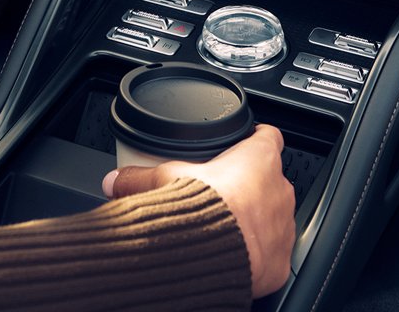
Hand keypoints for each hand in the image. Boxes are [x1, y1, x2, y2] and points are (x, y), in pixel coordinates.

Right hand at [104, 125, 294, 298]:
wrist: (215, 256)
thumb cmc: (201, 210)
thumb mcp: (164, 180)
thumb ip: (139, 177)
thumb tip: (115, 179)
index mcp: (258, 159)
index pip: (267, 138)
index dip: (255, 140)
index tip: (244, 145)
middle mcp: (279, 189)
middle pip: (269, 180)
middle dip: (250, 187)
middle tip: (222, 197)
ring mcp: (283, 226)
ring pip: (274, 217)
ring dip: (256, 221)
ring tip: (226, 230)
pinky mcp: (281, 260)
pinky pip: (273, 253)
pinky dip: (257, 255)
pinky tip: (235, 257)